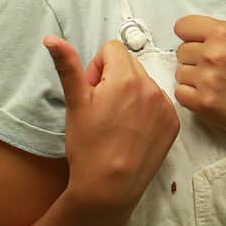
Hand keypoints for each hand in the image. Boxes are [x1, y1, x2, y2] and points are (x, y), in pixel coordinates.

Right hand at [44, 35, 179, 211]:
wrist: (109, 186)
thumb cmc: (88, 145)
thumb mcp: (75, 103)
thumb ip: (68, 65)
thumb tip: (52, 38)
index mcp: (126, 77)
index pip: (112, 49)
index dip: (96, 68)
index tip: (92, 91)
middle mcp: (151, 86)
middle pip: (129, 65)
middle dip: (113, 79)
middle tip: (102, 108)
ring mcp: (166, 105)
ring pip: (144, 84)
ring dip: (131, 94)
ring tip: (117, 122)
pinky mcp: (173, 123)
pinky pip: (158, 103)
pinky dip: (146, 111)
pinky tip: (132, 132)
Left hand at [174, 0, 225, 144]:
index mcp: (222, 31)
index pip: (183, 27)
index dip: (195, 36)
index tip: (212, 46)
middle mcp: (211, 53)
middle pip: (181, 51)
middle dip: (197, 58)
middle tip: (221, 67)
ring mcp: (206, 79)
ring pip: (180, 72)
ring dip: (194, 78)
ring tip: (219, 82)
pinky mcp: (203, 104)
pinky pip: (180, 94)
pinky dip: (193, 97)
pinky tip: (213, 96)